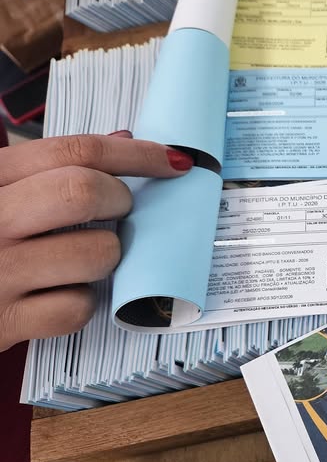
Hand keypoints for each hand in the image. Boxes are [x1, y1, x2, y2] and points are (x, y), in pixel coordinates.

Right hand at [0, 131, 193, 350]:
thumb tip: (125, 139)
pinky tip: (58, 294)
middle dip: (120, 201)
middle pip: (85, 192)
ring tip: (80, 256)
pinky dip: (82, 303)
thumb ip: (48, 166)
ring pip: (96, 253)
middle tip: (114, 212)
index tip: (175, 161)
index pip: (75, 151)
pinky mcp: (2, 322)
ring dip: (105, 255)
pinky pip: (78, 307)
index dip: (138, 154)